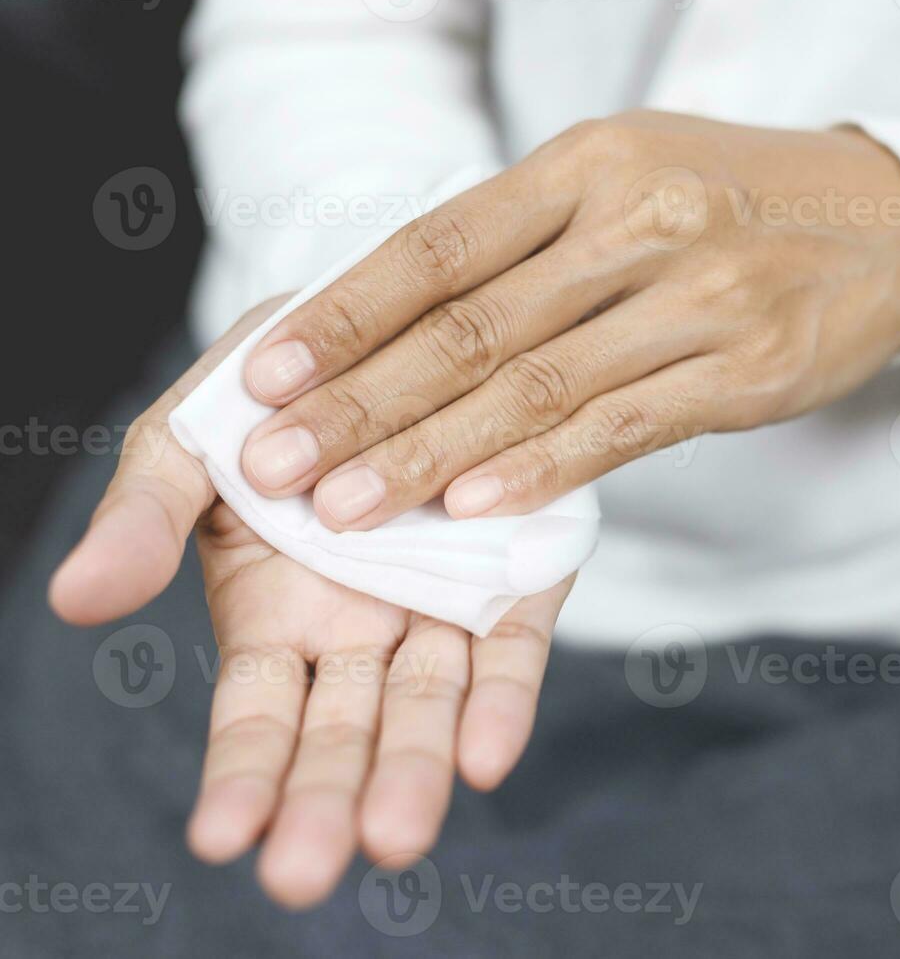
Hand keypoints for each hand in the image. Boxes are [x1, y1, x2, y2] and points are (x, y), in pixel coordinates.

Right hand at [50, 298, 572, 908]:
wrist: (382, 330)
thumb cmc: (270, 399)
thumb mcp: (187, 447)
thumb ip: (143, 523)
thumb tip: (75, 601)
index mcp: (275, 616)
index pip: (258, 720)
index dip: (243, 778)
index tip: (224, 839)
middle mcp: (363, 631)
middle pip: (346, 735)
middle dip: (327, 804)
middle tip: (308, 875)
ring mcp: (443, 609)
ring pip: (429, 709)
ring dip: (415, 774)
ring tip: (394, 840)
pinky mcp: (518, 578)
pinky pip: (511, 650)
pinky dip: (502, 702)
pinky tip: (488, 757)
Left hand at [234, 110, 899, 528]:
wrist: (887, 221)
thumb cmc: (731, 202)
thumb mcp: (627, 179)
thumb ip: (528, 241)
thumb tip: (396, 324)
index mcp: (590, 163)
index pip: (440, 244)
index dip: (346, 315)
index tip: (267, 377)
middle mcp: (640, 221)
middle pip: (473, 325)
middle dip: (361, 403)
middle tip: (276, 465)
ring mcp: (700, 298)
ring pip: (538, 386)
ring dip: (429, 454)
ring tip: (346, 508)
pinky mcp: (749, 371)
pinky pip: (624, 428)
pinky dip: (541, 471)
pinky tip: (472, 506)